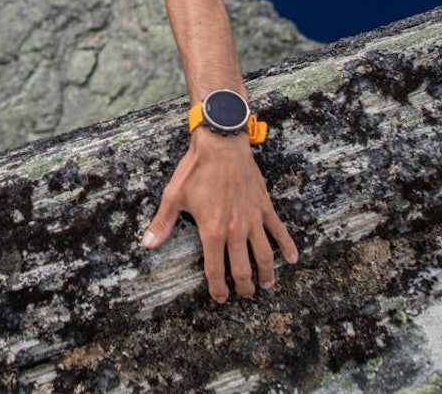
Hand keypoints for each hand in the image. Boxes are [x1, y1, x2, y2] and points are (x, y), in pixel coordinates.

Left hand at [142, 131, 297, 301]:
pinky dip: (288, 246)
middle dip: (244, 287)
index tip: (220, 297)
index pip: (216, 269)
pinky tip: (293, 259)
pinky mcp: (264, 207)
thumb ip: (163, 223)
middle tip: (243, 294)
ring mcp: (253, 219)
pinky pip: (279, 231)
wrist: (221, 144)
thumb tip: (148, 245)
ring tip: (266, 285)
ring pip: (265, 255)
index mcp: (212, 231)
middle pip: (243, 268)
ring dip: (267, 274)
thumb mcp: (174, 196)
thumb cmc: (196, 169)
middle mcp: (235, 230)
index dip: (218, 287)